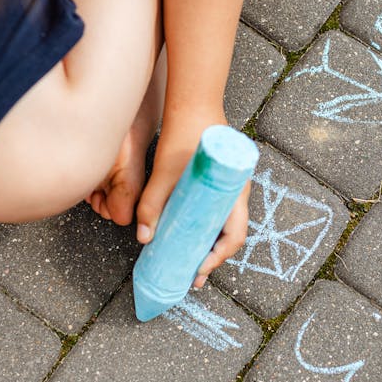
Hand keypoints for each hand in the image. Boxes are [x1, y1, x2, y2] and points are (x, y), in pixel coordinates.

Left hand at [134, 109, 250, 288]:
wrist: (193, 107)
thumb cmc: (184, 137)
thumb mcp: (165, 174)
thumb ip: (152, 205)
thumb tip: (143, 238)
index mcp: (233, 194)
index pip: (235, 237)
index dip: (218, 259)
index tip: (199, 271)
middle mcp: (238, 194)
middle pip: (230, 235)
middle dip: (213, 257)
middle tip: (193, 274)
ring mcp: (230, 188)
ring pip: (224, 224)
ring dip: (210, 243)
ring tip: (190, 259)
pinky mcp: (220, 183)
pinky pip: (218, 211)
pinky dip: (207, 227)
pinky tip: (190, 233)